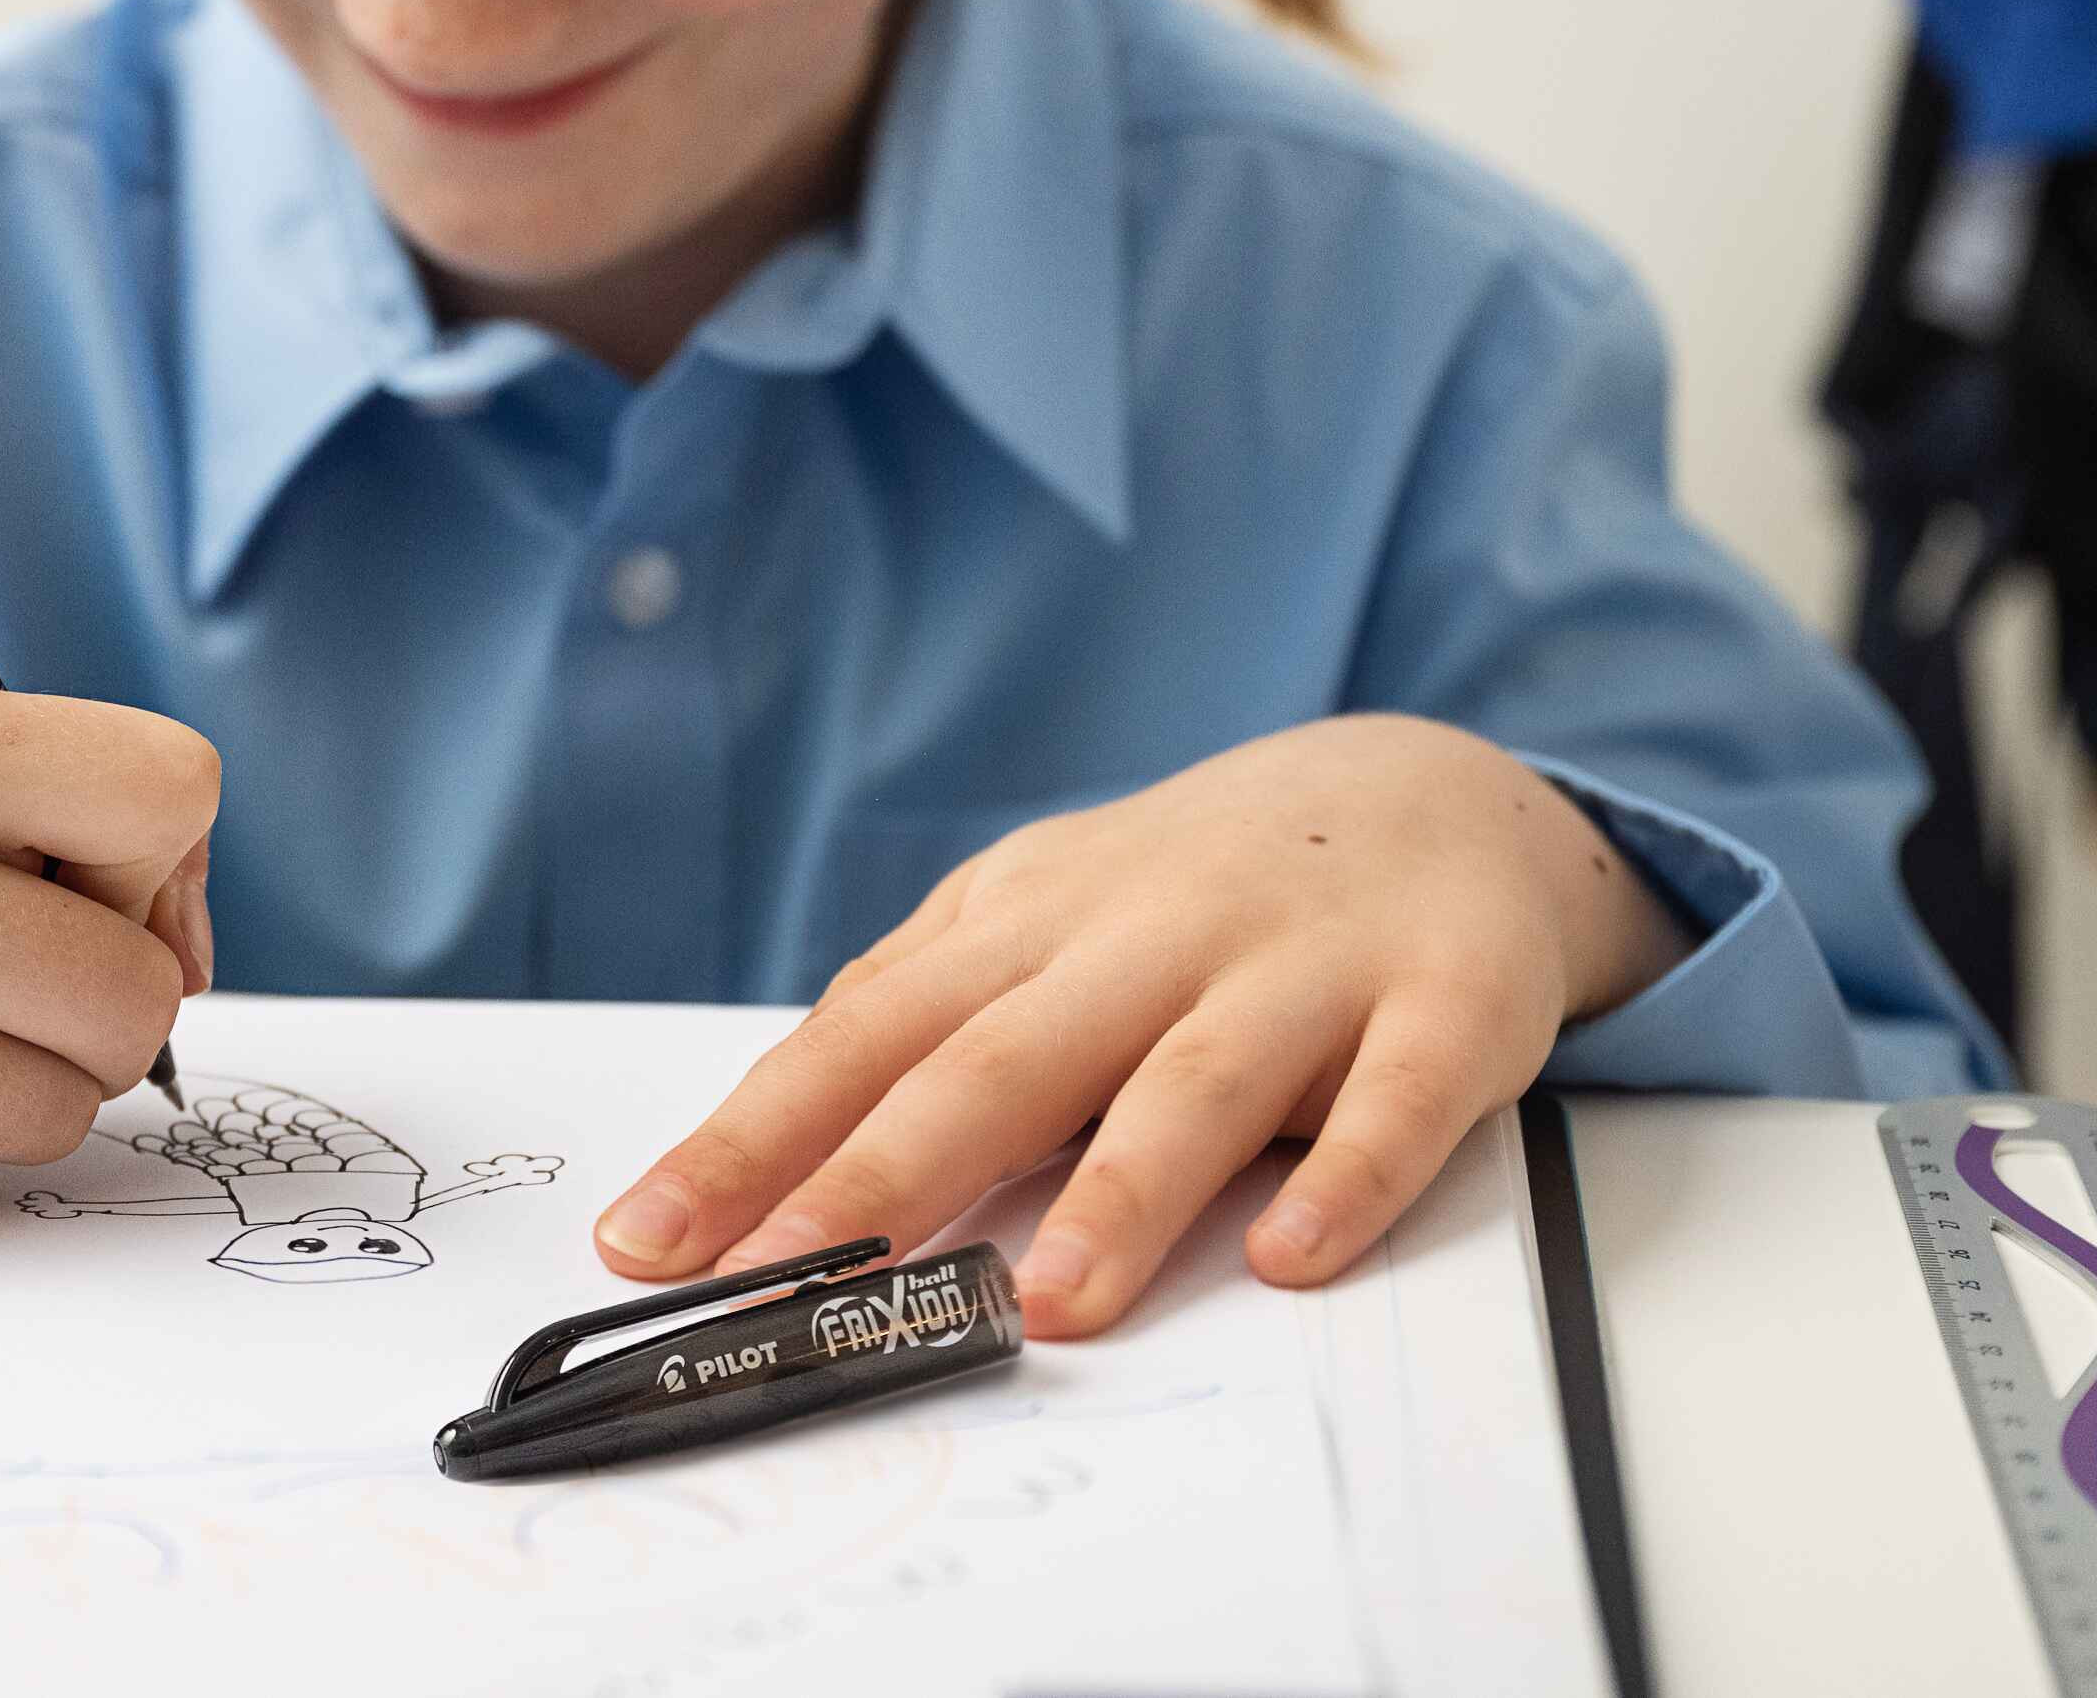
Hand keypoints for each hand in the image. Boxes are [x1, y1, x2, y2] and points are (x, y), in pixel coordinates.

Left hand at [589, 715, 1686, 1337]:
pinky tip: (1295, 1256)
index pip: (866, 1036)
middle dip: (883, 1172)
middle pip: (1000, 1060)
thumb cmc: (1201, 889)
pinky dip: (1347, 1177)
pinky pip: (1396, 1102)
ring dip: (1119, 1192)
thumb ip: (922, 1016)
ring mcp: (1296, 972)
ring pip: (1193, 1083)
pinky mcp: (1443, 1010)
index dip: (754, 1139)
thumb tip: (762, 1145)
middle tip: (791, 1281)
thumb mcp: (1042, 918)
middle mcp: (1148, 937)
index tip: (653, 1241)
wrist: (1437, 794)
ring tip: (1050, 1302)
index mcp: (1030, 922)